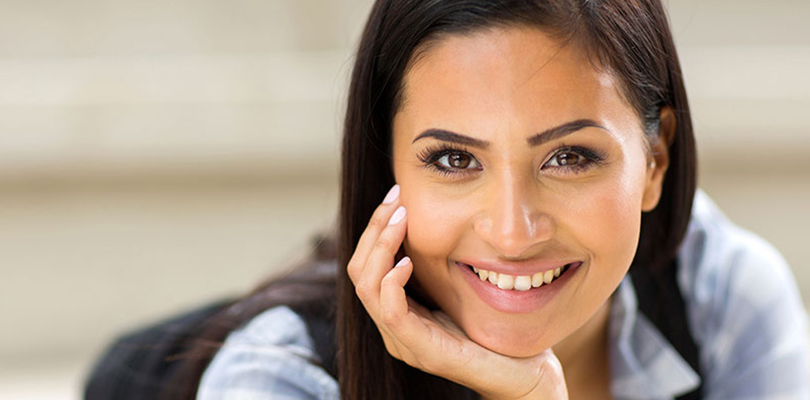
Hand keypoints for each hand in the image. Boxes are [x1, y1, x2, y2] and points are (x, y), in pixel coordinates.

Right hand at [347, 185, 567, 399]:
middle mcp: (393, 327)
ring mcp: (404, 341)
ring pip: (368, 287)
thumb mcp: (457, 288)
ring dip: (381, 246)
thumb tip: (428, 219)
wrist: (523, 373)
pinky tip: (409, 260)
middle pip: (359, 271)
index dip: (375, 228)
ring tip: (400, 220)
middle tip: (395, 199)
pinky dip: (393, 281)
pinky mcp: (423, 350)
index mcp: (398, 312)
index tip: (395, 196)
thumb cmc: (494, 329)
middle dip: (374, 229)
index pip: (366, 264)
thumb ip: (436, 266)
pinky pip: (391, 311)